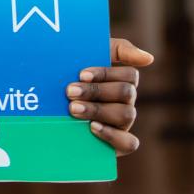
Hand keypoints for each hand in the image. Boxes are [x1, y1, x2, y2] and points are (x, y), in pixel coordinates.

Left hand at [68, 36, 153, 154]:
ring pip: (126, 114)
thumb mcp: (85, 55)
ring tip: (73, 109)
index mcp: (120, 80)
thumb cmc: (68, 74)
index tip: (81, 74)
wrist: (45, 107)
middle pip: (126, 93)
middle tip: (69, 92)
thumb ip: (118, 50)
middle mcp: (125, 101)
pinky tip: (93, 128)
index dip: (106, 74)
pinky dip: (113, 135)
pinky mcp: (117, 143)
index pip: (129, 75)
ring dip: (98, 110)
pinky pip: (129, 143)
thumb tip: (148, 58)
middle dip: (96, 91)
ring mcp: (122, 123)